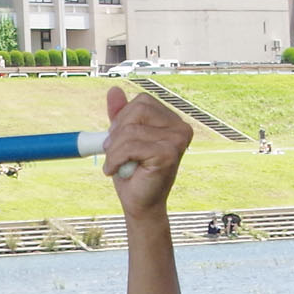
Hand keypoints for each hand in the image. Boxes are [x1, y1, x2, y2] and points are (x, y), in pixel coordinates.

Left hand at [102, 86, 190, 215]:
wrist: (139, 204)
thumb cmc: (133, 173)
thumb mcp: (123, 138)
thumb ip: (121, 115)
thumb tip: (114, 89)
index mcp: (172, 121)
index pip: (143, 101)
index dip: (123, 118)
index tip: (116, 139)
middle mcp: (180, 128)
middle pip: (138, 110)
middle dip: (117, 132)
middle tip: (112, 152)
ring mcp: (177, 140)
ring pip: (131, 130)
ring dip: (114, 149)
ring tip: (115, 164)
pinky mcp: (168, 154)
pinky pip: (130, 146)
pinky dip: (115, 159)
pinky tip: (115, 170)